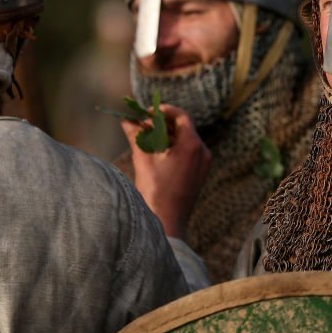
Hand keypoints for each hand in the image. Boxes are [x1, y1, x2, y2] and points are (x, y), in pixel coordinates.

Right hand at [121, 104, 211, 238]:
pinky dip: (174, 147)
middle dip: (163, 123)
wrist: (168, 222)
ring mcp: (204, 163)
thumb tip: (127, 120)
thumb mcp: (143, 160)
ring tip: (147, 137)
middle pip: (184, 127)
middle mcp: (203, 151)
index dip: (164, 110)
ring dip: (167, 135)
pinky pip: (189, 152)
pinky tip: (157, 151)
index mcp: (192, 145)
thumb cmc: (155, 191)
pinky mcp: (201, 172)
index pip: (182, 116)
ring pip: (186, 139)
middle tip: (144, 123)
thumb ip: (136, 136)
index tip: (148, 111)